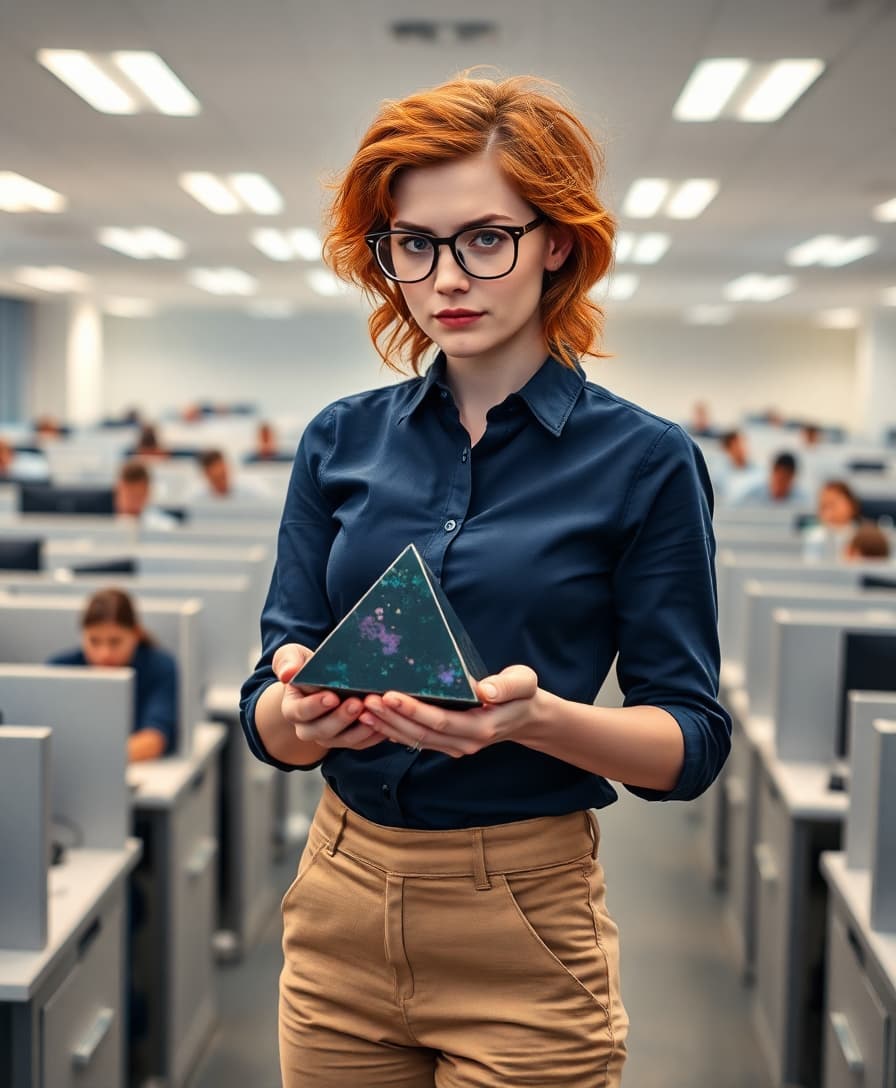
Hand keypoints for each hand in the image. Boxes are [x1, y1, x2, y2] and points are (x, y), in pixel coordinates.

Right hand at [273, 643, 385, 751]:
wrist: (322, 681)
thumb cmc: (307, 666)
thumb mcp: (293, 657)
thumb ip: (287, 661)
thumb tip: (288, 673)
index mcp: (293, 709)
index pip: (300, 711)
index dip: (315, 706)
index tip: (331, 697)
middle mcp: (309, 728)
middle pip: (323, 730)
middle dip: (341, 718)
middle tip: (357, 704)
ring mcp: (330, 737)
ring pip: (345, 740)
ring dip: (361, 728)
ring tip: (375, 711)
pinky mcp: (350, 739)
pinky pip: (362, 742)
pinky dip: (375, 734)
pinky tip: (387, 720)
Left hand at [359, 665, 546, 757]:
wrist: (525, 717)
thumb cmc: (521, 694)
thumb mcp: (523, 683)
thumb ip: (507, 686)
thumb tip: (485, 690)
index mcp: (481, 727)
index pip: (441, 721)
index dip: (414, 710)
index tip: (390, 695)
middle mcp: (465, 742)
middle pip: (421, 733)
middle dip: (391, 718)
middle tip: (366, 700)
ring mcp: (454, 747)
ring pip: (415, 739)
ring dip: (387, 726)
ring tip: (362, 709)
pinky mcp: (446, 744)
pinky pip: (416, 740)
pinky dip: (394, 731)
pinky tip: (374, 721)